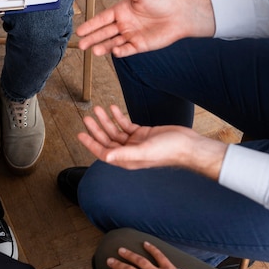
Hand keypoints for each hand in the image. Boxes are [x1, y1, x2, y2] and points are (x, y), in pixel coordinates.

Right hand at [76, 0, 215, 56]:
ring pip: (112, 43)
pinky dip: (120, 51)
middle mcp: (123, 24)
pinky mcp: (139, 45)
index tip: (79, 31)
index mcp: (121, 11)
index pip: (102, 19)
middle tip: (81, 45)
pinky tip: (114, 51)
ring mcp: (130, 35)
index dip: (91, 25)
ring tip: (94, 51)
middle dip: (92, 39)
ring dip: (103, 47)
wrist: (181, 15)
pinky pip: (127, 49)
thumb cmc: (162, 1)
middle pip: (104, 33)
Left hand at [77, 104, 226, 178]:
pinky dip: (119, 117)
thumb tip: (106, 157)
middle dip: (96, 128)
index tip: (80, 134)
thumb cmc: (168, 151)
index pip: (103, 152)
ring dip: (107, 120)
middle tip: (87, 117)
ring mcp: (135, 143)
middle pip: (107, 140)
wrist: (188, 145)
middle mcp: (128, 152)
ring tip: (99, 108)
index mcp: (126, 160)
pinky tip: (114, 108)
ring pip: (115, 131)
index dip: (90, 143)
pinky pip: (126, 125)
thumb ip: (123, 154)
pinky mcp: (143, 134)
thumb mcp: (144, 151)